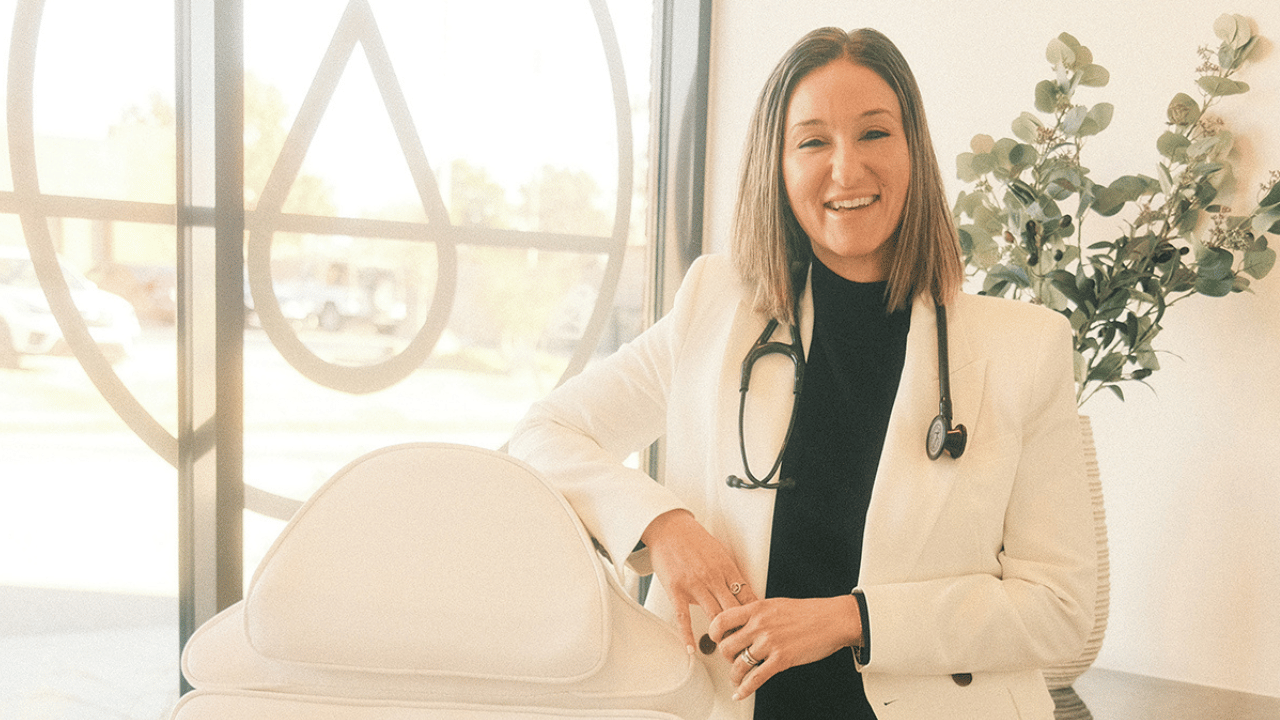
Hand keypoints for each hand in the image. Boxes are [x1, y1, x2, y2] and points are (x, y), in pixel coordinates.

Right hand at [641, 509, 759, 652]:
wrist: (669, 527)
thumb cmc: (694, 539)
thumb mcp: (720, 553)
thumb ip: (731, 574)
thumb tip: (744, 592)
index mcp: (727, 568)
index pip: (748, 598)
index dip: (755, 618)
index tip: (759, 630)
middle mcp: (713, 578)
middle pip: (734, 611)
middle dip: (742, 632)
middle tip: (747, 648)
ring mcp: (695, 585)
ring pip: (713, 617)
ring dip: (721, 637)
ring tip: (726, 653)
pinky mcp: (676, 589)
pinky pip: (683, 617)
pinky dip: (688, 635)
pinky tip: (692, 649)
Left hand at [708, 595, 862, 700]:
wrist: (833, 620)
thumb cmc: (809, 612)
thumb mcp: (776, 604)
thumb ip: (757, 613)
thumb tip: (743, 623)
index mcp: (757, 609)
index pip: (721, 619)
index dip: (714, 632)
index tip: (715, 638)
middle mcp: (759, 625)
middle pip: (726, 646)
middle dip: (726, 657)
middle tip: (732, 659)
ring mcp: (769, 643)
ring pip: (738, 665)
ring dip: (735, 675)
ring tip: (737, 678)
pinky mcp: (781, 659)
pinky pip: (755, 678)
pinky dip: (745, 689)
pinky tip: (740, 693)